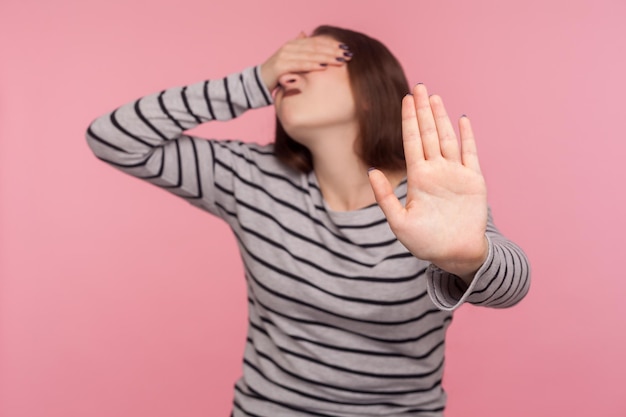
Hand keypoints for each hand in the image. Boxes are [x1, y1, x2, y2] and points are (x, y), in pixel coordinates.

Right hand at [260, 32, 350, 91]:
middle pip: (316, 47)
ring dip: (326, 57)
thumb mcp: (293, 63)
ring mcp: (285, 55)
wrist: (258, 83)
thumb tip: (311, 43)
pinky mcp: (281, 65)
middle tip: (348, 55)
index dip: (332, 45)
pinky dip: (312, 65)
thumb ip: (303, 54)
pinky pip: (300, 65)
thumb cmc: (278, 75)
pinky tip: (323, 67)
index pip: (317, 42)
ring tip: (340, 60)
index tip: (346, 49)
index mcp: (294, 44)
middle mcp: (290, 47)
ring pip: (310, 55)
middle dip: (333, 51)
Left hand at [368, 84, 487, 281]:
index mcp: (418, 178)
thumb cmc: (425, 242)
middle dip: (423, 111)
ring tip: (434, 97)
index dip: (409, 120)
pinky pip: (471, 153)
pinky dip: (467, 136)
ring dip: (441, 117)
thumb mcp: (399, 222)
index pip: (411, 142)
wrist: (455, 254)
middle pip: (428, 134)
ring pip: (447, 138)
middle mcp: (435, 171)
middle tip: (418, 87)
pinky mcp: (473, 180)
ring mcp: (455, 173)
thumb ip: (385, 197)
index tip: (405, 99)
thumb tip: (371, 171)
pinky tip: (462, 119)